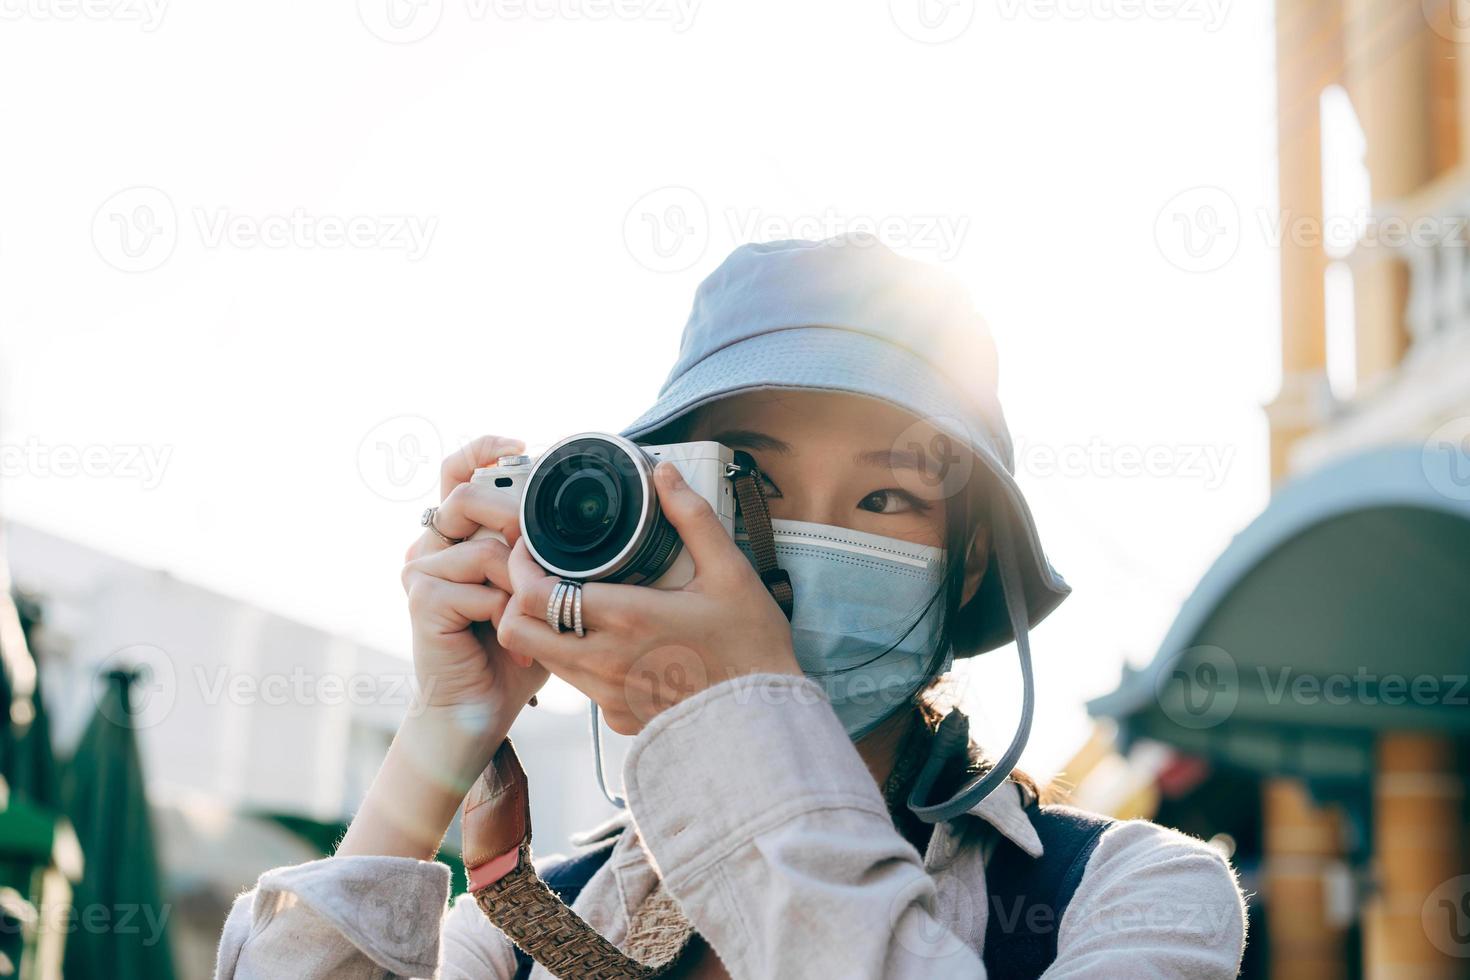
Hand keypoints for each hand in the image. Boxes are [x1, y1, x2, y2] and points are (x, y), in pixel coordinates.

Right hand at [400, 435, 547, 737]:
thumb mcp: (538, 590)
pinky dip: (506, 614)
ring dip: (522, 586)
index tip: (521, 447)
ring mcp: (420, 569)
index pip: (459, 471)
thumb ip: (547, 553)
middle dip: (517, 520)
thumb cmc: (513, 649)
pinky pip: (482, 587)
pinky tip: (511, 641)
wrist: (477, 707)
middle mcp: (430, 544)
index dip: (484, 450)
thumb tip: (588, 518)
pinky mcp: (421, 598)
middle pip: (469, 497)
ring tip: (531, 619)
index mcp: (455, 535)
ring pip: (488, 549)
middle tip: (542, 558)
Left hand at [496, 461, 800, 734]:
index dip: (519, 567)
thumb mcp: (730, 571)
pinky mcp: (617, 717)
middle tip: (539, 574)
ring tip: (571, 601)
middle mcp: (605, 660)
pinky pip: (577, 684)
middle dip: (518, 598)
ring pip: (543, 658)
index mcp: (627, 617)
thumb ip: (692, 517)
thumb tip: (665, 474)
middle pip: (520, 630)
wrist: (766, 718)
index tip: (531, 548)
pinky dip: (577, 659)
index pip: (535, 595)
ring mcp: (608, 694)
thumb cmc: (751, 645)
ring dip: (545, 628)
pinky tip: (605, 640)